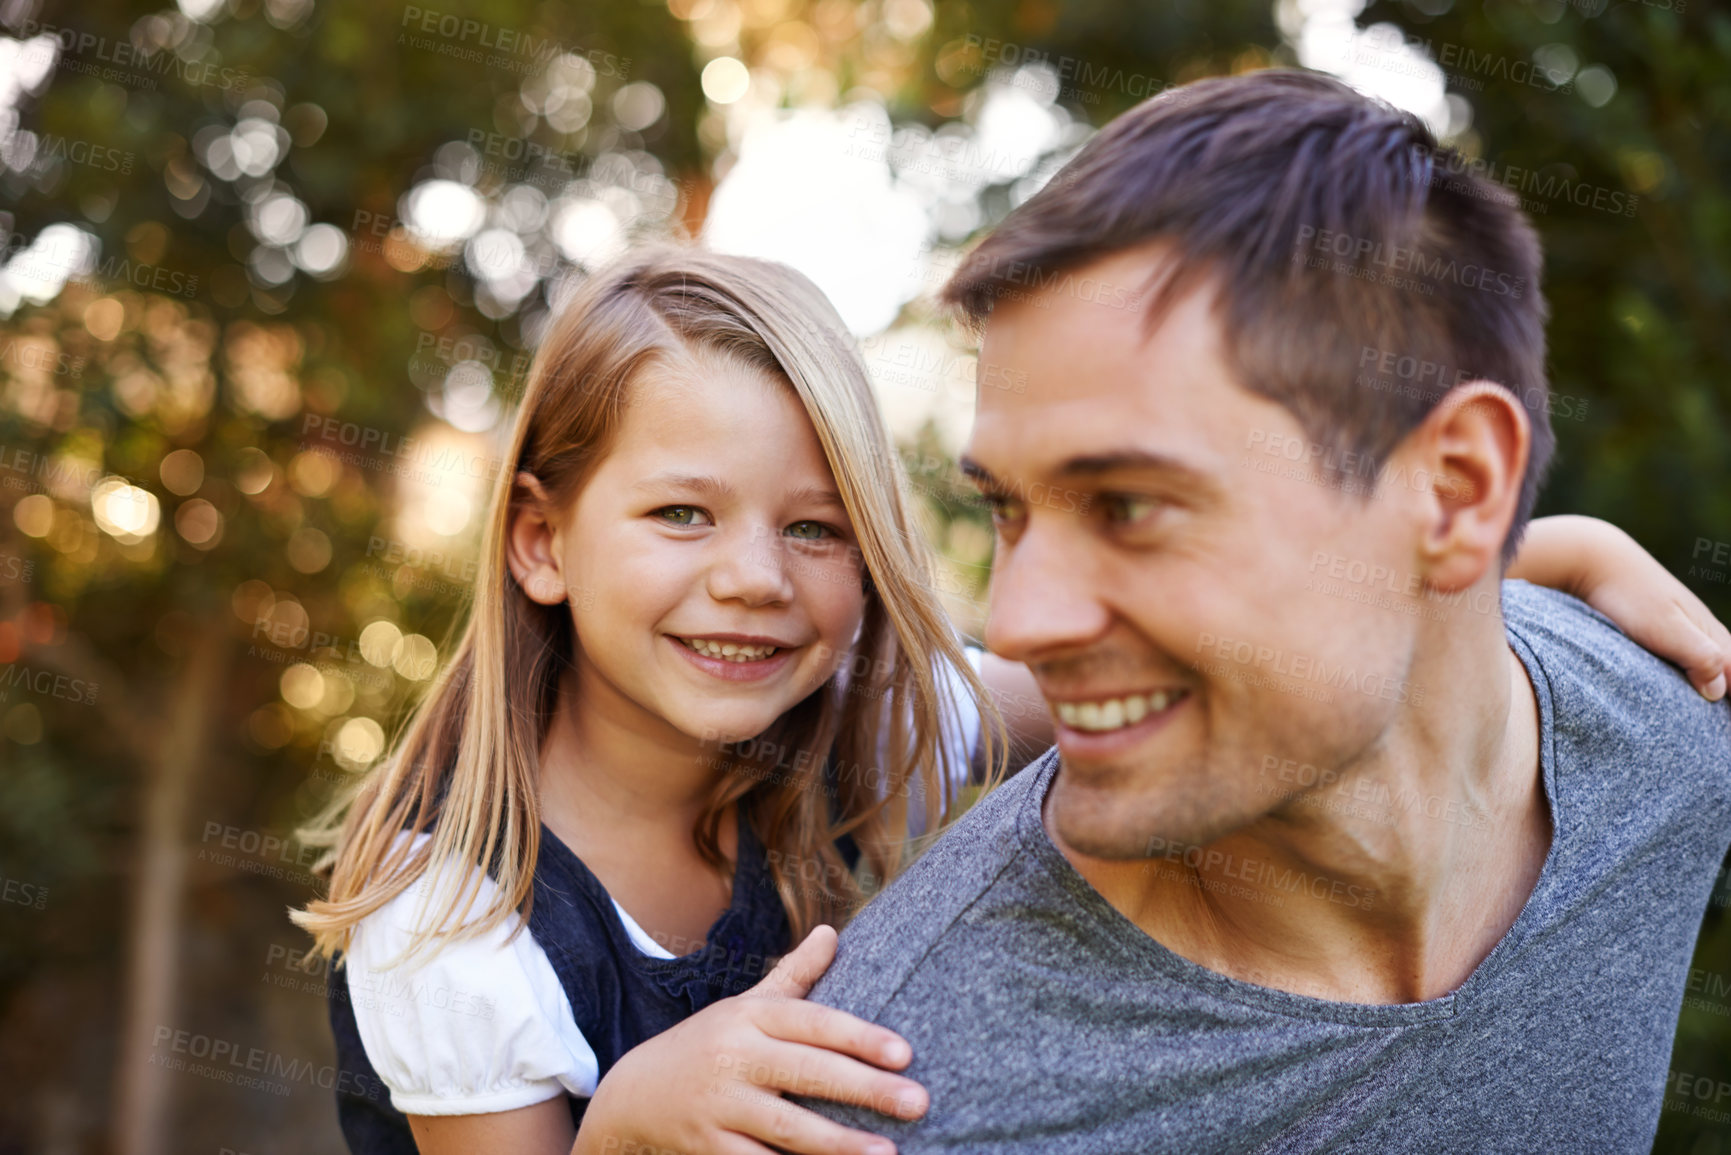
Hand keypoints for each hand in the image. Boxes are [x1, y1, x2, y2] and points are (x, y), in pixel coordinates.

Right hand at [574, 925, 927, 1154]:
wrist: (631, 1097)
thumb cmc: (707, 1045)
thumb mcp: (744, 1005)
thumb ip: (794, 976)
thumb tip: (833, 933)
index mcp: (750, 1017)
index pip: (813, 1022)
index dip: (859, 1036)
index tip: (905, 1052)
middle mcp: (734, 1057)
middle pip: (807, 1073)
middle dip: (866, 1088)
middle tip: (918, 1102)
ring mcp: (719, 1106)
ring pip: (786, 1127)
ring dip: (839, 1143)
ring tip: (888, 1153)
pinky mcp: (708, 1149)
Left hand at [1516, 515, 1729, 700]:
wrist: (1596, 560)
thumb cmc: (1629, 594)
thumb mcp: (1664, 627)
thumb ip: (1698, 656)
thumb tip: (1719, 692)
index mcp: (1712, 637)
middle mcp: (1704, 635)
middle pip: (1730, 673)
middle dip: (1730, 695)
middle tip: (1729, 730)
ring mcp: (1684, 632)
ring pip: (1713, 665)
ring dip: (1718, 687)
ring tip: (1712, 713)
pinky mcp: (1661, 632)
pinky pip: (1690, 659)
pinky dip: (1697, 677)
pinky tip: (1687, 689)